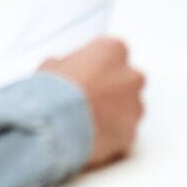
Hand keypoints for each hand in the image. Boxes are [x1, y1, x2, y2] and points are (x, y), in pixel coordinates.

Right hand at [42, 37, 145, 167]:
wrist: (55, 126)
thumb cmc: (54, 92)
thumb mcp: (52, 67)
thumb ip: (69, 66)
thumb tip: (65, 73)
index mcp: (113, 50)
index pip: (113, 52)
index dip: (97, 67)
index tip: (86, 75)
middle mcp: (131, 76)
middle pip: (126, 80)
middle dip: (111, 90)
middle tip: (88, 99)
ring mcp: (134, 106)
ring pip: (128, 108)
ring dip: (114, 113)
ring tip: (87, 122)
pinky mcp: (131, 133)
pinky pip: (124, 133)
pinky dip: (112, 135)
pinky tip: (91, 137)